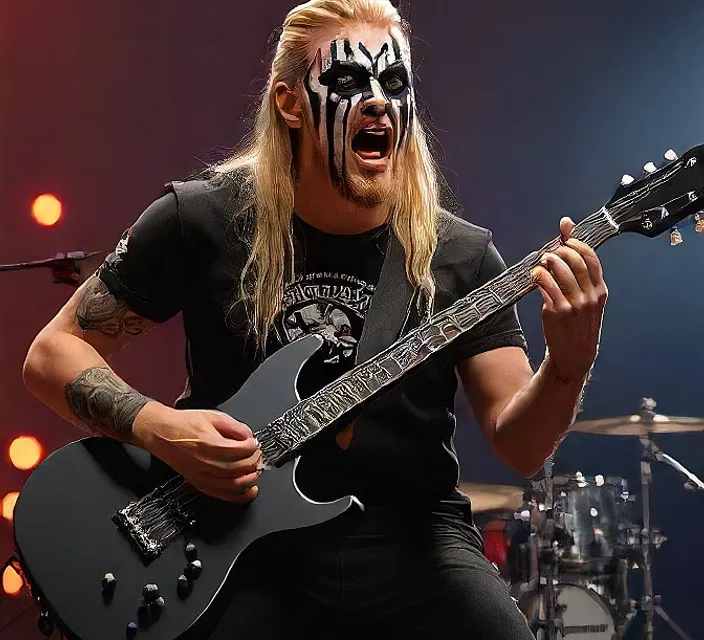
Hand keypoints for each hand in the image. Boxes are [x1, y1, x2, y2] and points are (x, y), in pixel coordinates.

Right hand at [133, 403, 261, 502]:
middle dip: (254, 462)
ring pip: (233, 485)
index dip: (253, 447)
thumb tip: (250, 438)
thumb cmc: (184, 424)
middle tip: (257, 456)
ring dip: (250, 479)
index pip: (241, 450)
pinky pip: (222, 495)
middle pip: (239, 468)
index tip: (254, 443)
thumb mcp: (214, 416)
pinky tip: (249, 490)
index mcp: (209, 443)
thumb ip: (236, 427)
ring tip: (255, 471)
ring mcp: (201, 476)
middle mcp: (205, 462)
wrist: (161, 433)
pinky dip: (240, 496)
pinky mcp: (199, 483)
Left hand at [531, 217, 607, 383]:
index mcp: (600, 291)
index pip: (591, 258)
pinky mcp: (557, 311)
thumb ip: (580, 276)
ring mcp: (574, 304)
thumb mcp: (587, 301)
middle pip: (574, 260)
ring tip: (543, 262)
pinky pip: (546, 285)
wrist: (574, 357)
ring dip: (548, 260)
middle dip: (560, 250)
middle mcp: (590, 296)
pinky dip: (539, 276)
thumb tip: (571, 247)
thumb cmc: (579, 325)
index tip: (566, 235)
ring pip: (560, 269)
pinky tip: (535, 276)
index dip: (577, 241)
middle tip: (551, 252)